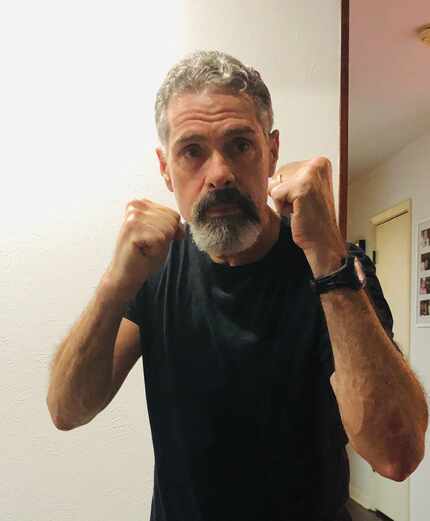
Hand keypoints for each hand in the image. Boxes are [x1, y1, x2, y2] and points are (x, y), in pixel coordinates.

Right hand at [104, 199, 184, 301]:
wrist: (126, 275)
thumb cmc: (144, 256)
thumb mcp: (163, 236)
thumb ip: (172, 225)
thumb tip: (183, 226)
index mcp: (141, 204)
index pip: (174, 215)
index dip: (170, 233)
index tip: (152, 240)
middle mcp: (135, 206)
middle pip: (172, 221)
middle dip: (165, 238)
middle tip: (147, 245)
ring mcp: (133, 216)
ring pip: (168, 230)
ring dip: (160, 245)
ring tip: (144, 248)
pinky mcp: (132, 229)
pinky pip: (161, 239)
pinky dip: (155, 250)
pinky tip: (142, 251)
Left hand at [268, 156, 345, 276]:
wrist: (322, 240)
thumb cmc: (311, 219)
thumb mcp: (301, 190)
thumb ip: (288, 178)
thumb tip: (265, 176)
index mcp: (319, 162)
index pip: (284, 169)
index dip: (287, 190)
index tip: (303, 200)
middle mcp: (317, 164)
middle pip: (278, 175)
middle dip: (283, 194)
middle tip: (301, 206)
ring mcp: (310, 174)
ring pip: (275, 184)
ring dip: (282, 201)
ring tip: (299, 209)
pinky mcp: (301, 187)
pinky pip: (275, 194)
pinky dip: (281, 207)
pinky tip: (297, 213)